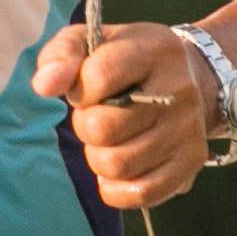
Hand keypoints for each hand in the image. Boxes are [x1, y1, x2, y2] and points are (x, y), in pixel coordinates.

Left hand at [30, 20, 206, 210]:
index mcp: (155, 50)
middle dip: (85, 127)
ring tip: (109, 140)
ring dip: (98, 157)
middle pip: (103, 128)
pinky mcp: (191, 162)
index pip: (98, 77)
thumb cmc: (127, 62)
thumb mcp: (92, 42)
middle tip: (96, 118)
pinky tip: (118, 170)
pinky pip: (141, 194)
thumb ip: (61, 55)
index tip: (86, 89)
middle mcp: (179, 89)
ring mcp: (188, 129)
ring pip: (117, 165)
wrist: (190, 78)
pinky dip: (117, 188)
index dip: (78, 90)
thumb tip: (45, 86)